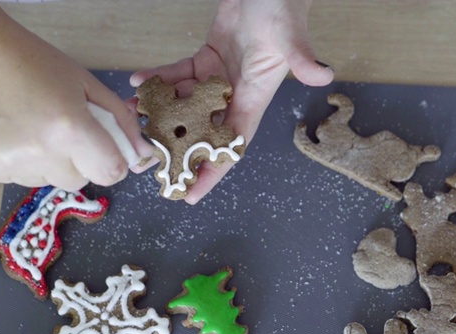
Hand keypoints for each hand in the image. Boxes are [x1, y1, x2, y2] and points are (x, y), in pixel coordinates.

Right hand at [0, 6, 151, 190]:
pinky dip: (23, 162)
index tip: (103, 148)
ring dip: (50, 163)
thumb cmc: (35, 64)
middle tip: (62, 129)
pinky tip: (13, 132)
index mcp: (71, 129)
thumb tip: (143, 153)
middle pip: (80, 180)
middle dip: (80, 160)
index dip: (112, 161)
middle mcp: (41, 153)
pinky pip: (21, 178)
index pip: (111, 173)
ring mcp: (11, 164)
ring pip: (50, 181)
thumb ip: (120, 122)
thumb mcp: (87, 85)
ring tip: (33, 127)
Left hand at [130, 0, 333, 203]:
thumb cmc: (284, 7)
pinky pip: (179, 74)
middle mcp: (235, 93)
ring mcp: (218, 77)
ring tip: (132, 124)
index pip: (232, 143)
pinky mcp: (207, 58)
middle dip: (178, 151)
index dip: (212, 171)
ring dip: (159, 115)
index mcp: (254, 96)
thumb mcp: (291, 34)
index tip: (190, 193)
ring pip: (185, 104)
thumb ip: (303, 57)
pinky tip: (137, 84)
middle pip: (203, 131)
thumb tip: (324, 74)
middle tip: (150, 167)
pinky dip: (159, 79)